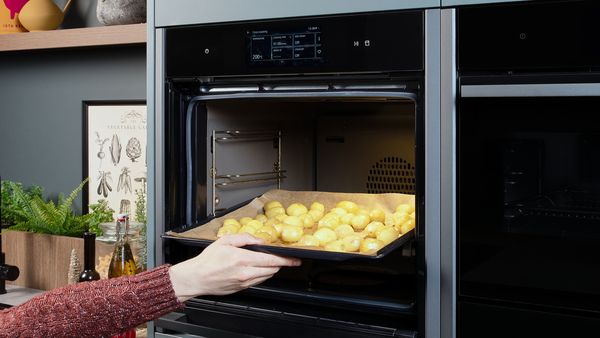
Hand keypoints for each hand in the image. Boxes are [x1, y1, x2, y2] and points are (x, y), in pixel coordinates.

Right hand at [169, 233, 300, 301]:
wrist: (196, 278)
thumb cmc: (208, 260)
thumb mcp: (225, 241)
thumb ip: (245, 238)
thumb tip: (260, 240)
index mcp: (242, 259)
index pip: (271, 260)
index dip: (286, 260)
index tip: (295, 259)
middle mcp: (245, 273)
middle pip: (272, 269)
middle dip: (280, 263)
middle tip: (283, 258)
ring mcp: (244, 282)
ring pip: (267, 276)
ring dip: (270, 268)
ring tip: (266, 261)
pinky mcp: (242, 288)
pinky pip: (258, 281)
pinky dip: (261, 274)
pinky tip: (255, 268)